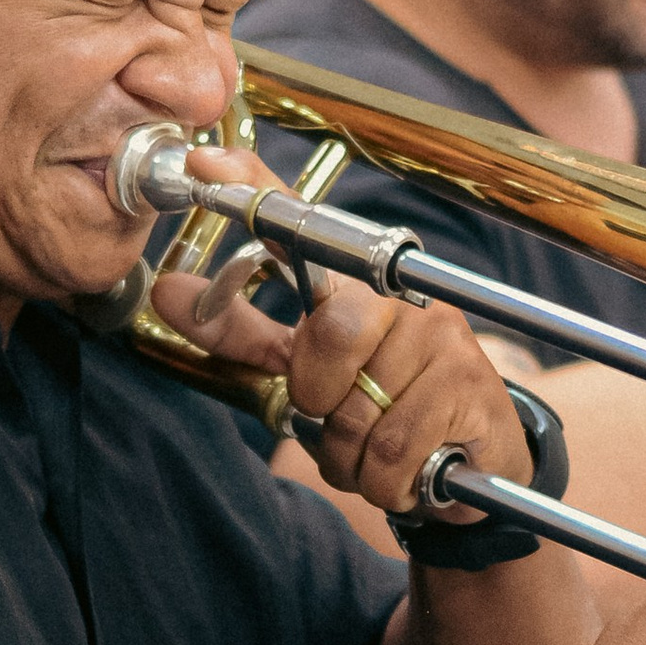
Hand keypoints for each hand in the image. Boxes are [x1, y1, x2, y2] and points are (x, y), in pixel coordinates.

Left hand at [152, 147, 533, 525]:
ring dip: (352, 458)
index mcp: (360, 287)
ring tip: (379, 451)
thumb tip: (166, 293)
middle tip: (342, 416)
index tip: (203, 161)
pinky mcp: (471, 389)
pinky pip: (392, 453)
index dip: (253, 190)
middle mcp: (406, 299)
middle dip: (320, 400)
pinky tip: (409, 471)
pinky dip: (384, 483)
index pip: (304, 228)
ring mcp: (445, 340)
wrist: (478, 462)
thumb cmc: (386, 408)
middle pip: (329, 335)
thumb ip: (241, 335)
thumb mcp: (310, 372)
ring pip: (355, 415)